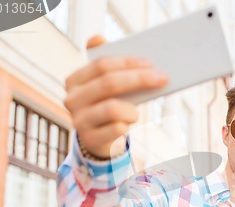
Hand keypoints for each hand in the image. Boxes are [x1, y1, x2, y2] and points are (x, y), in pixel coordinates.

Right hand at [64, 35, 168, 157]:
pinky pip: (118, 129)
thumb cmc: (108, 106)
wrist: (101, 140)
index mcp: (75, 80)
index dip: (128, 62)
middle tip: (162, 78)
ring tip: (136, 112)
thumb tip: (98, 38)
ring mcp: (79, 120)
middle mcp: (72, 99)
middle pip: (109, 83)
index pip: (102, 65)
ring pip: (113, 109)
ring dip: (132, 110)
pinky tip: (127, 125)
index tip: (151, 63)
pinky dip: (128, 125)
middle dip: (139, 79)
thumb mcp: (106, 85)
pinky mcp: (91, 139)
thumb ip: (105, 64)